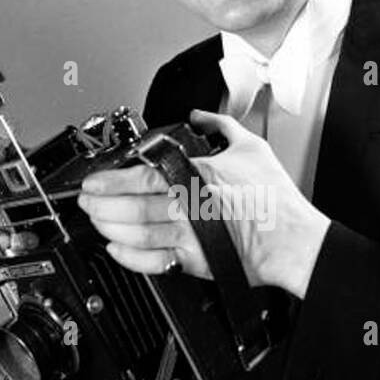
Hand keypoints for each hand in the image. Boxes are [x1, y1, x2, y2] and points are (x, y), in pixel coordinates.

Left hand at [77, 109, 330, 296]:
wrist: (293, 240)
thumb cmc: (276, 200)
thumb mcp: (251, 147)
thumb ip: (221, 127)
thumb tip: (201, 116)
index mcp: (198, 176)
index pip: (142, 176)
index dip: (111, 181)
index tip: (94, 182)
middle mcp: (189, 206)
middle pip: (132, 206)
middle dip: (102, 205)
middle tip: (86, 202)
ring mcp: (190, 236)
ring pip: (136, 232)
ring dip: (110, 227)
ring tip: (97, 221)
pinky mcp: (195, 262)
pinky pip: (153, 262)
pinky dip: (129, 257)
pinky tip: (117, 248)